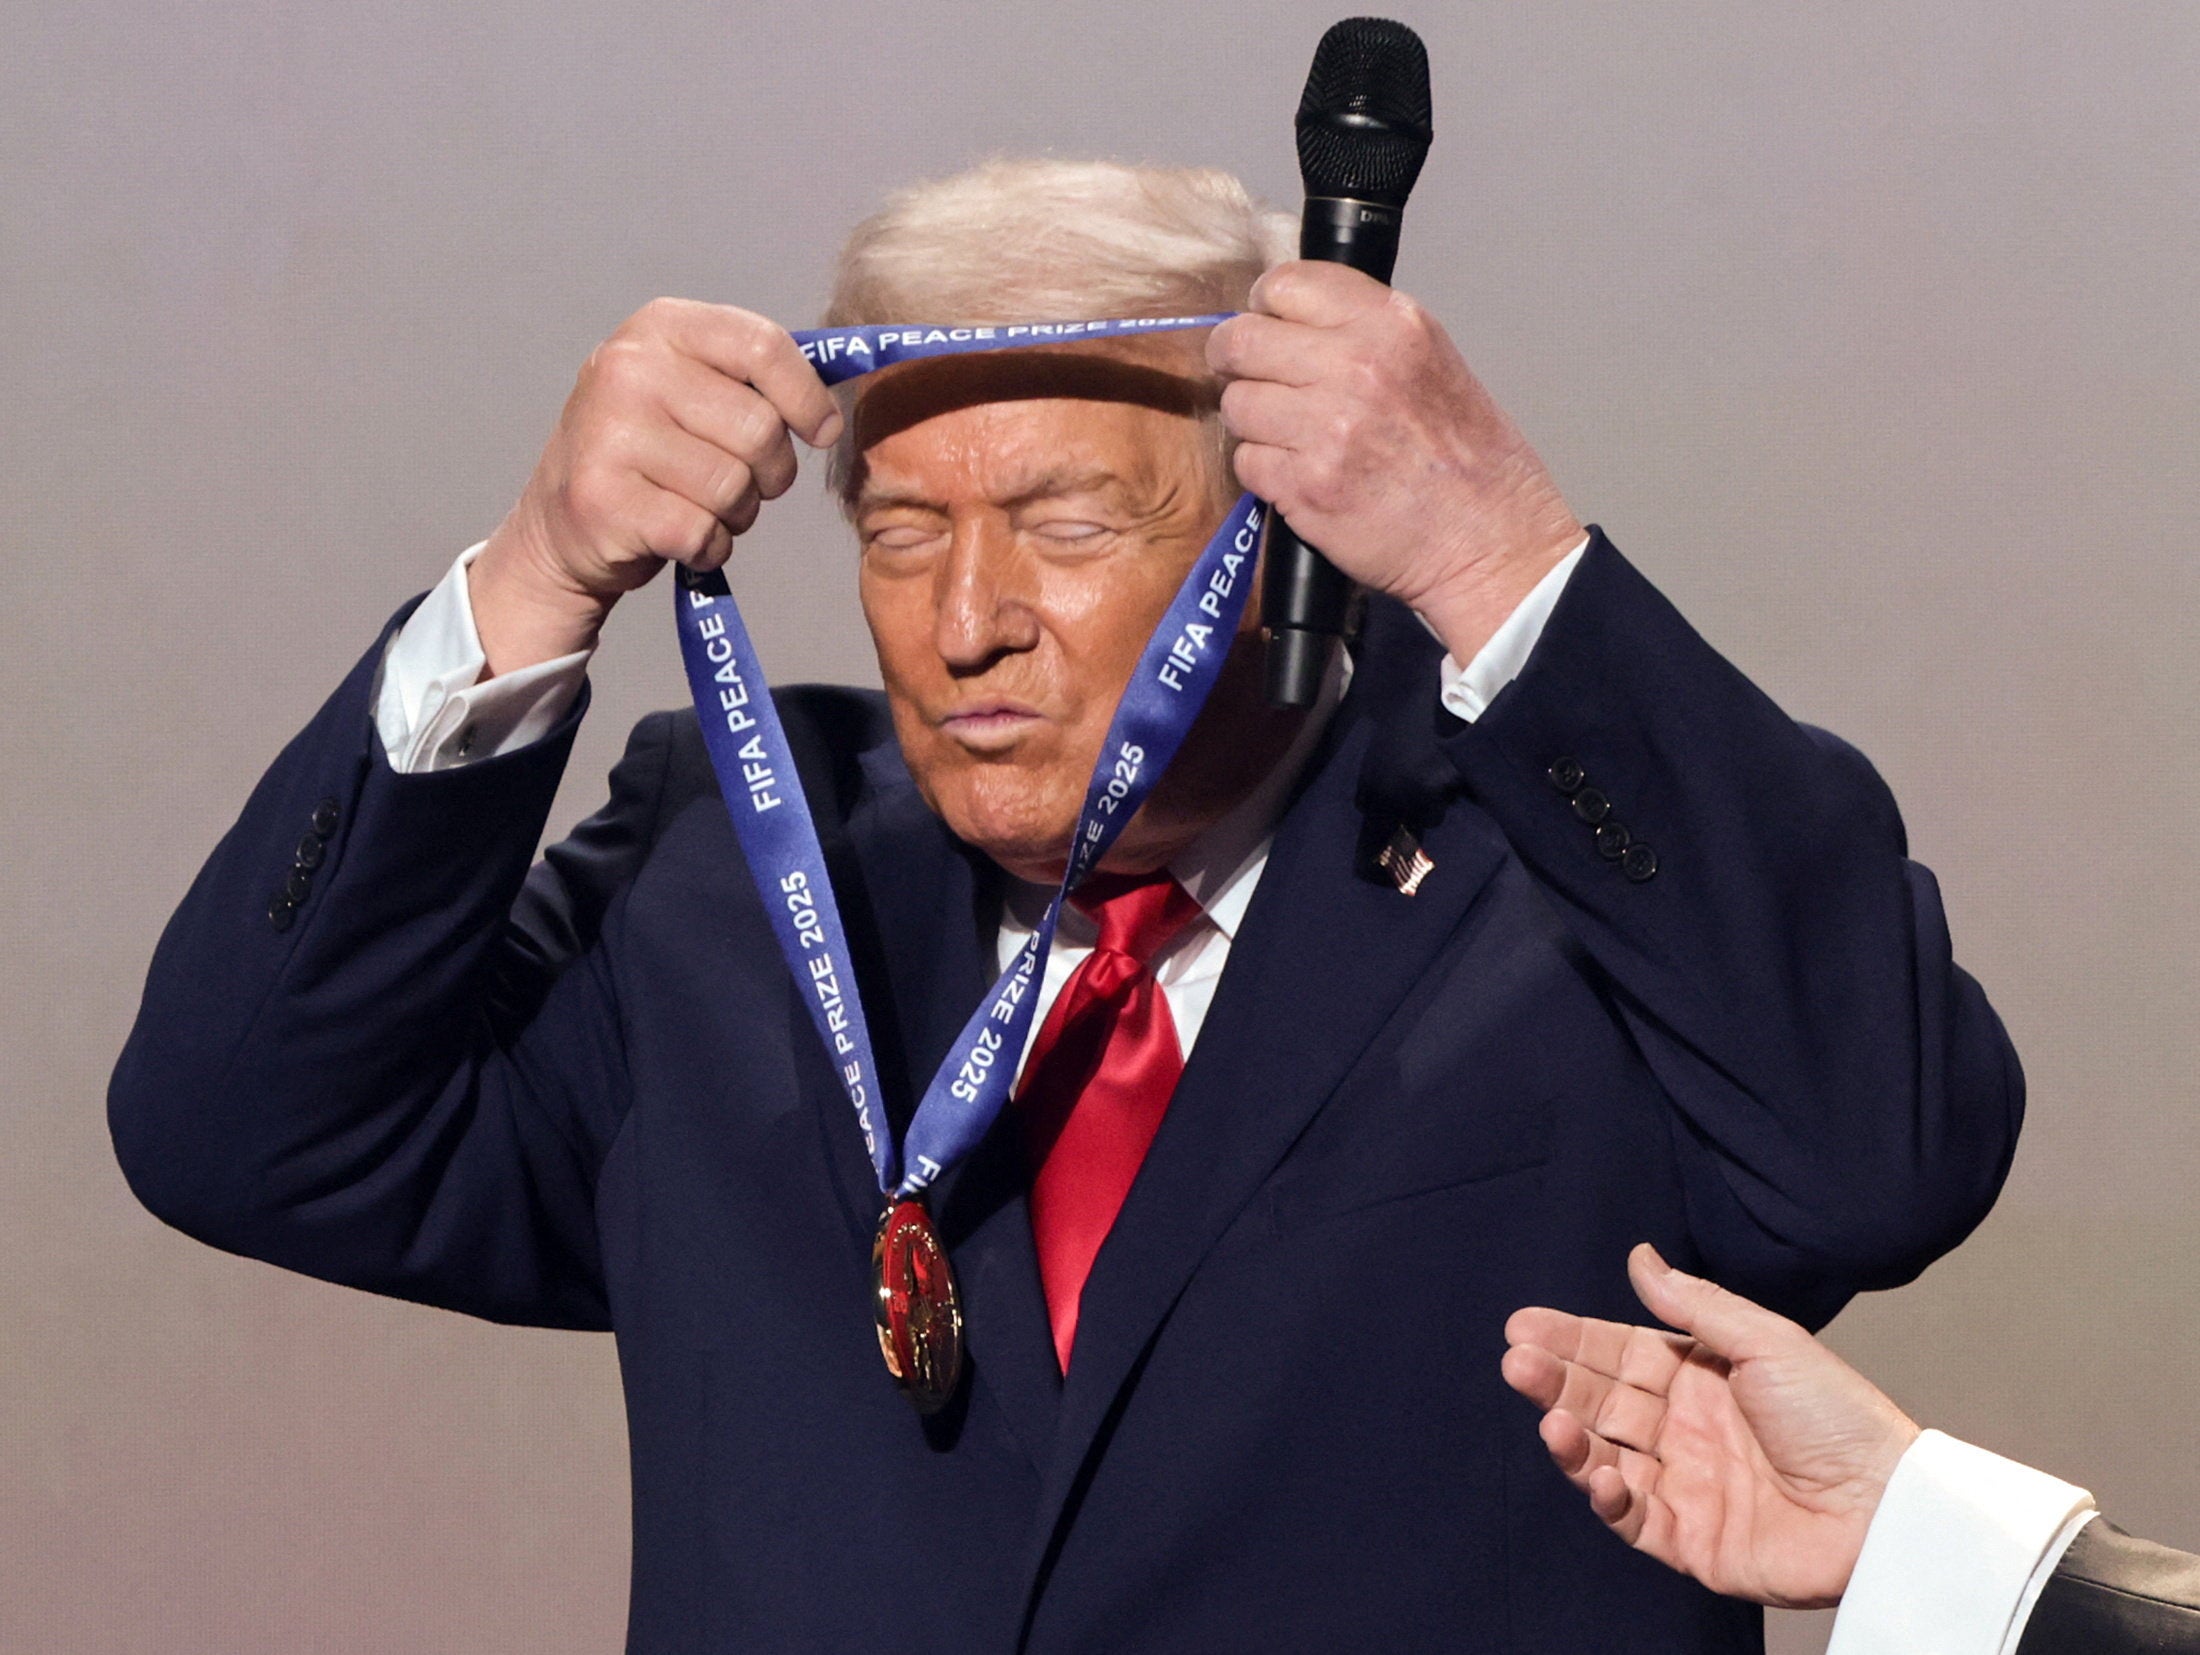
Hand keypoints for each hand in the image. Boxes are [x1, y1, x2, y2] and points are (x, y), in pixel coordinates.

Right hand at [469, 298, 841, 675]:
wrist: (560, 524)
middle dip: (770, 472)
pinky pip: (703, 532)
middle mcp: (629, 369)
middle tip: (739, 483)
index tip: (821, 432)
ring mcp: (610, 433)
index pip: (763, 346)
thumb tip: (842, 390)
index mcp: (660, 327)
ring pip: (735, 487)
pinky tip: (680, 537)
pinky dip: (708, 547)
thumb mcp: (691, 388)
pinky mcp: (604, 500)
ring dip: (736, 514)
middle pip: (760, 429)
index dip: (807, 397)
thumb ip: (754, 378)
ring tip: (699, 506)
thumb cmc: (650, 454)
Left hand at [1205, 262, 1583, 663]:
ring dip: (1252, 423)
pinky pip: (1246, 461)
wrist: (1489, 537)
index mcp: (1392, 323)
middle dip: (1235, 360)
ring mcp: (1326, 426)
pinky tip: (1300, 478)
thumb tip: (1288, 326)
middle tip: (1247, 378)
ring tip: (1291, 439)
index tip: (1266, 328)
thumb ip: (1363, 332)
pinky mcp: (1304, 485)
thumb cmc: (1470, 459)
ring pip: (1237, 403)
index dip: (1264, 308)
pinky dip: (1264, 472)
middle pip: (1242, 339)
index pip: (1286, 283)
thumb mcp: (1432, 360)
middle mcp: (1357, 365)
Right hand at [1501, 1244, 1920, 1609]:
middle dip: (1556, 1381)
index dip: (1572, 1340)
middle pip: (1602, 1402)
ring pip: (1605, 1458)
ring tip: (1549, 1422)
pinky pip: (1633, 1519)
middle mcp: (1685, 1430)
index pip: (1620, 1353)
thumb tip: (1641, 1258)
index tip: (1525, 1326)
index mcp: (1702, 1379)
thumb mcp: (1769, 1342)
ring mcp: (1685, 1486)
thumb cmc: (1842, 1419)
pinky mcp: (1690, 1541)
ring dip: (1570, 1439)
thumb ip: (1696, 1305)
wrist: (1889, 1508)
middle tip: (1518, 1363)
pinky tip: (1599, 1473)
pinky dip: (1607, 1497)